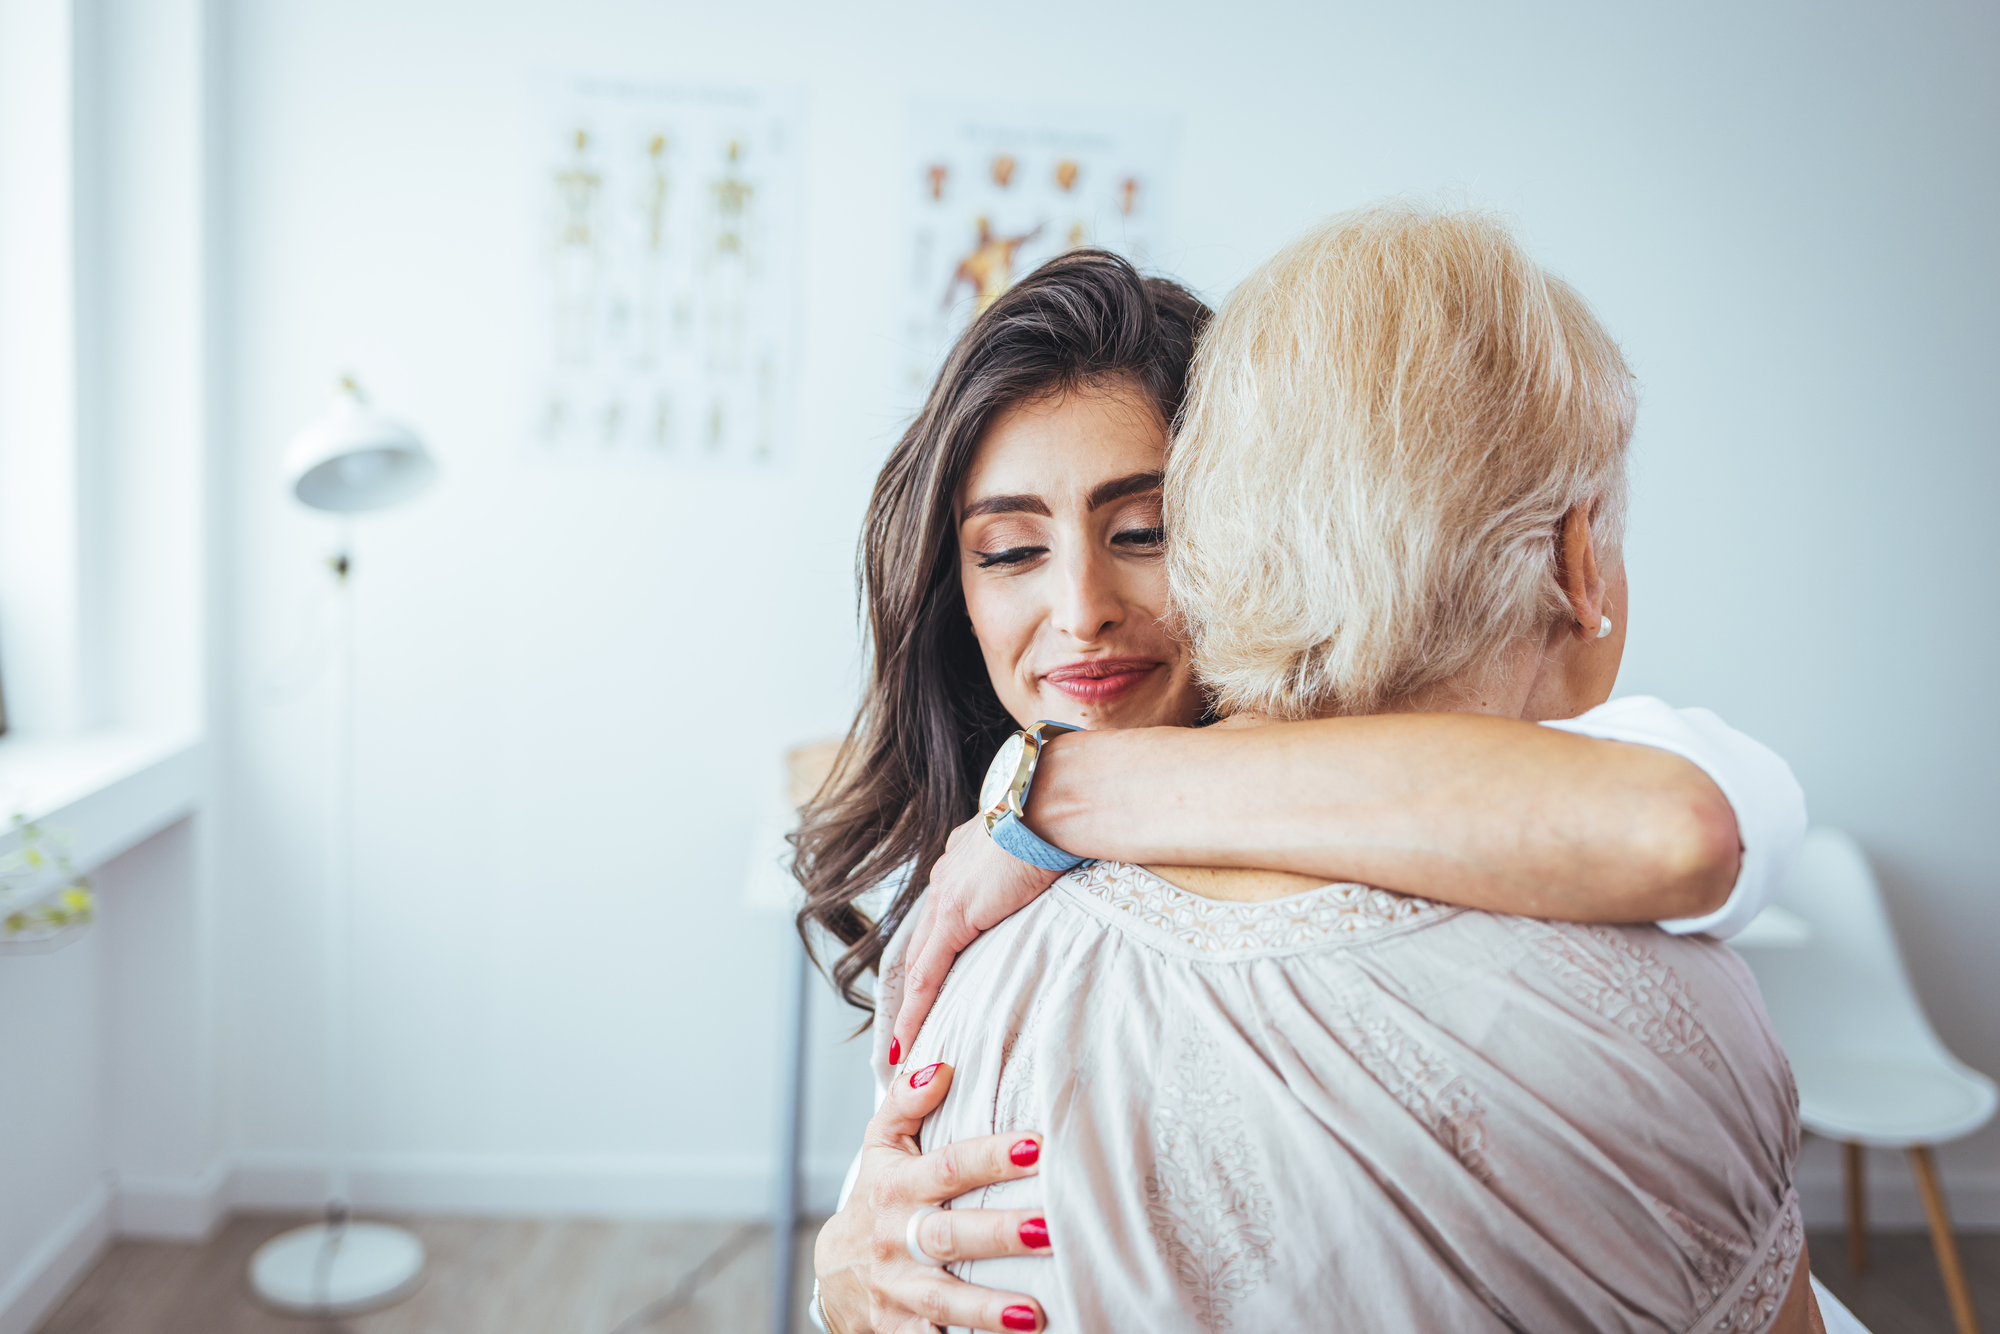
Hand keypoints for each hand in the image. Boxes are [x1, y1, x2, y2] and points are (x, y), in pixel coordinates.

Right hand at [814, 1061, 1052, 1332]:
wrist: (834, 1272)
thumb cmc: (877, 1196)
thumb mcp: (882, 1144)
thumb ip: (906, 1100)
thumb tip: (942, 1065)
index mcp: (898, 1185)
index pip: (949, 1167)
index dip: (991, 1157)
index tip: (1037, 1147)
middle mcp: (896, 1236)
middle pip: (951, 1234)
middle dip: (1001, 1233)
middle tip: (1050, 1228)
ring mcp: (897, 1288)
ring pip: (943, 1298)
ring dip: (988, 1307)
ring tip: (1036, 1312)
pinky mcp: (898, 1328)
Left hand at [892, 815, 1061, 1060]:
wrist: (1053, 801)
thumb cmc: (1058, 816)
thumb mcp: (1037, 848)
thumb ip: (1029, 869)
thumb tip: (1046, 877)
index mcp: (964, 858)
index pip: (942, 917)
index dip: (935, 951)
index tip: (932, 981)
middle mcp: (946, 874)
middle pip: (922, 943)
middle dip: (914, 985)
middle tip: (907, 1025)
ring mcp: (947, 893)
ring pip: (918, 963)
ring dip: (910, 1005)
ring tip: (903, 1045)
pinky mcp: (956, 913)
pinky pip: (927, 973)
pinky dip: (915, 1010)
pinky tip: (908, 1039)